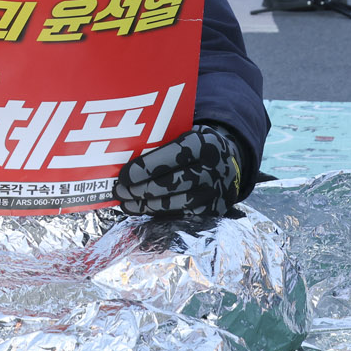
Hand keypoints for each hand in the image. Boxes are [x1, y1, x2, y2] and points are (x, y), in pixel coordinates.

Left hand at [114, 125, 243, 216]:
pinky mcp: (211, 212)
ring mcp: (212, 193)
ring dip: (144, 206)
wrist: (231, 165)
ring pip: (171, 203)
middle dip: (139, 190)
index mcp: (202, 144)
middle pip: (168, 184)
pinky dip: (157, 215)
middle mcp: (210, 169)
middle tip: (119, 191)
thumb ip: (165, 142)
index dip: (142, 169)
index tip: (123, 175)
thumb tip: (125, 153)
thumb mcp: (188, 135)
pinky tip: (142, 211)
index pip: (168, 157)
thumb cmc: (198, 148)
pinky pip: (179, 216)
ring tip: (126, 203)